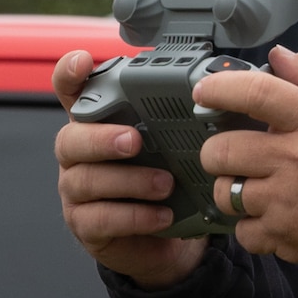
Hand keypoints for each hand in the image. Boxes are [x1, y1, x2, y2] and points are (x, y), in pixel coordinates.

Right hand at [53, 50, 207, 288]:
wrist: (167, 236)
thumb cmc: (169, 178)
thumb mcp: (176, 142)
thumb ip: (184, 115)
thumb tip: (227, 85)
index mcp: (100, 125)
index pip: (73, 93)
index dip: (70, 75)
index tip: (82, 61)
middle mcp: (81, 154)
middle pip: (70, 138)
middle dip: (102, 137)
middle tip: (135, 140)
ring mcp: (77, 190)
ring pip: (85, 180)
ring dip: (129, 180)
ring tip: (165, 183)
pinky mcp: (85, 224)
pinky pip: (99, 218)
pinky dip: (134, 215)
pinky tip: (162, 214)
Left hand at [194, 47, 297, 275]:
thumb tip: (278, 56)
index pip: (256, 93)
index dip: (220, 88)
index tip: (203, 91)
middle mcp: (297, 159)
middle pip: (220, 150)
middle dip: (219, 151)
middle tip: (235, 153)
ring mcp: (286, 201)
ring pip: (223, 193)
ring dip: (234, 190)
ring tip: (257, 187)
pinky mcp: (282, 235)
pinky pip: (240, 230)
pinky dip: (251, 226)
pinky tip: (273, 216)